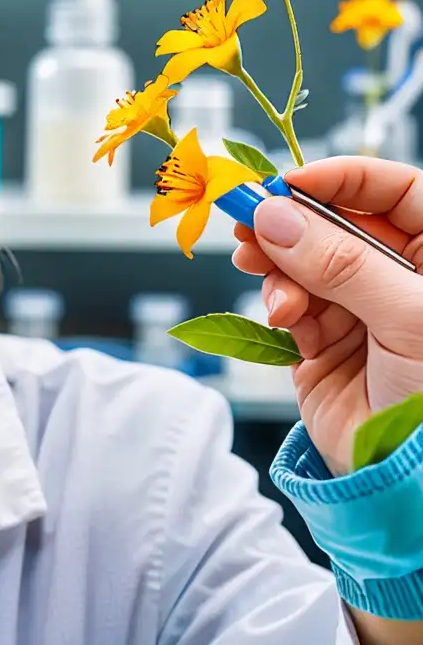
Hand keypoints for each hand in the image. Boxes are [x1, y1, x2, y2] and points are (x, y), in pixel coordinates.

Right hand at [232, 156, 422, 474]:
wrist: (409, 478)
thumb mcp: (408, 316)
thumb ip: (340, 260)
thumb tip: (278, 216)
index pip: (394, 191)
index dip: (343, 178)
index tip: (291, 181)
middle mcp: (397, 277)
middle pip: (336, 224)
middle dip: (292, 222)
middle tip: (249, 219)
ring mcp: (358, 308)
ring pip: (302, 262)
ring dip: (279, 267)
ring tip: (263, 275)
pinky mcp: (322, 341)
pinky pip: (289, 305)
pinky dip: (280, 306)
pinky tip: (287, 317)